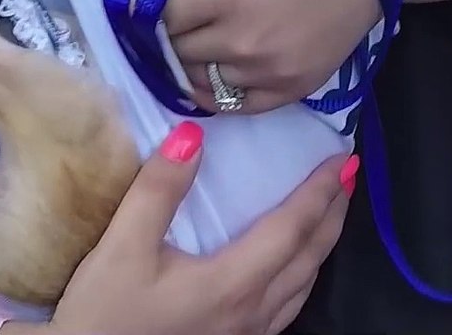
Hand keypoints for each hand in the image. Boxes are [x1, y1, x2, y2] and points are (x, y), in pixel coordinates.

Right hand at [49, 123, 355, 334]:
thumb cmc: (102, 316)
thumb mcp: (121, 249)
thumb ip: (159, 191)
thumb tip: (192, 135)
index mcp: (234, 282)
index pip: (294, 227)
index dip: (321, 190)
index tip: (343, 158)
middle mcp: (253, 311)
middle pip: (311, 256)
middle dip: (334, 213)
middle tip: (348, 177)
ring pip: (304, 286)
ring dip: (323, 245)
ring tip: (330, 214)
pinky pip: (288, 307)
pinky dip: (304, 276)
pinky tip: (294, 270)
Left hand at [109, 0, 391, 113]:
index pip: (142, 10)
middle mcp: (238, 37)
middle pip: (165, 46)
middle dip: (159, 19)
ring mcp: (269, 68)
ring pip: (193, 78)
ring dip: (184, 53)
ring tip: (199, 18)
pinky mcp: (295, 85)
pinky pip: (231, 102)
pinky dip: (215, 83)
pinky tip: (221, 52)